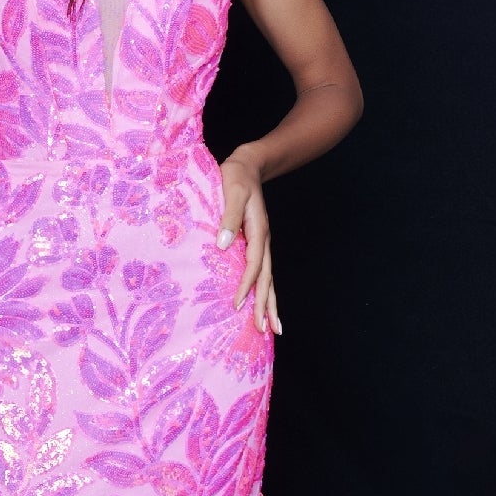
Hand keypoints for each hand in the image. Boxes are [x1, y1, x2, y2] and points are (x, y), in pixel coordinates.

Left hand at [217, 150, 280, 335]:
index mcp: (258, 232)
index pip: (253, 266)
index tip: (238, 305)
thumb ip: (228, 216)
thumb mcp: (231, 192)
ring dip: (269, 303)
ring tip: (273, 327)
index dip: (246, 286)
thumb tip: (222, 244)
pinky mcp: (257, 243)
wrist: (247, 165)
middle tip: (266, 330)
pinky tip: (261, 303)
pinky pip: (262, 272)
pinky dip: (264, 291)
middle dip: (265, 305)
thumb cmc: (235, 177)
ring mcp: (262, 244)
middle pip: (266, 279)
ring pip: (268, 279)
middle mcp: (263, 241)